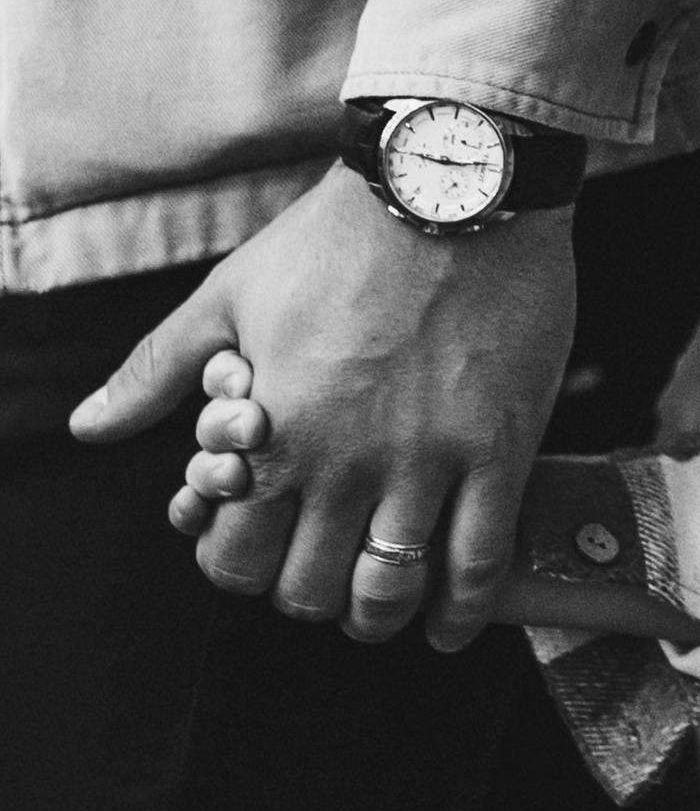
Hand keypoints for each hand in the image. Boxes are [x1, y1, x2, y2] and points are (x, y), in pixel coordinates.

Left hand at [71, 161, 576, 647]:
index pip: (236, 559)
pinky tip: (449, 625)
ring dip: (378, 615)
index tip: (258, 553)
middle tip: (322, 577)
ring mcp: (427, 462)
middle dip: (308, 596)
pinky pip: (480, 561)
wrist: (450, 186)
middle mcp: (344, 464)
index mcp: (273, 434)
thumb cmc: (336, 237)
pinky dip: (461, 610)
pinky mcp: (498, 450)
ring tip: (381, 606)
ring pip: (391, 589)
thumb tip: (89, 427)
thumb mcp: (228, 296)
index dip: (239, 569)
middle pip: (312, 589)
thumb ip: (157, 372)